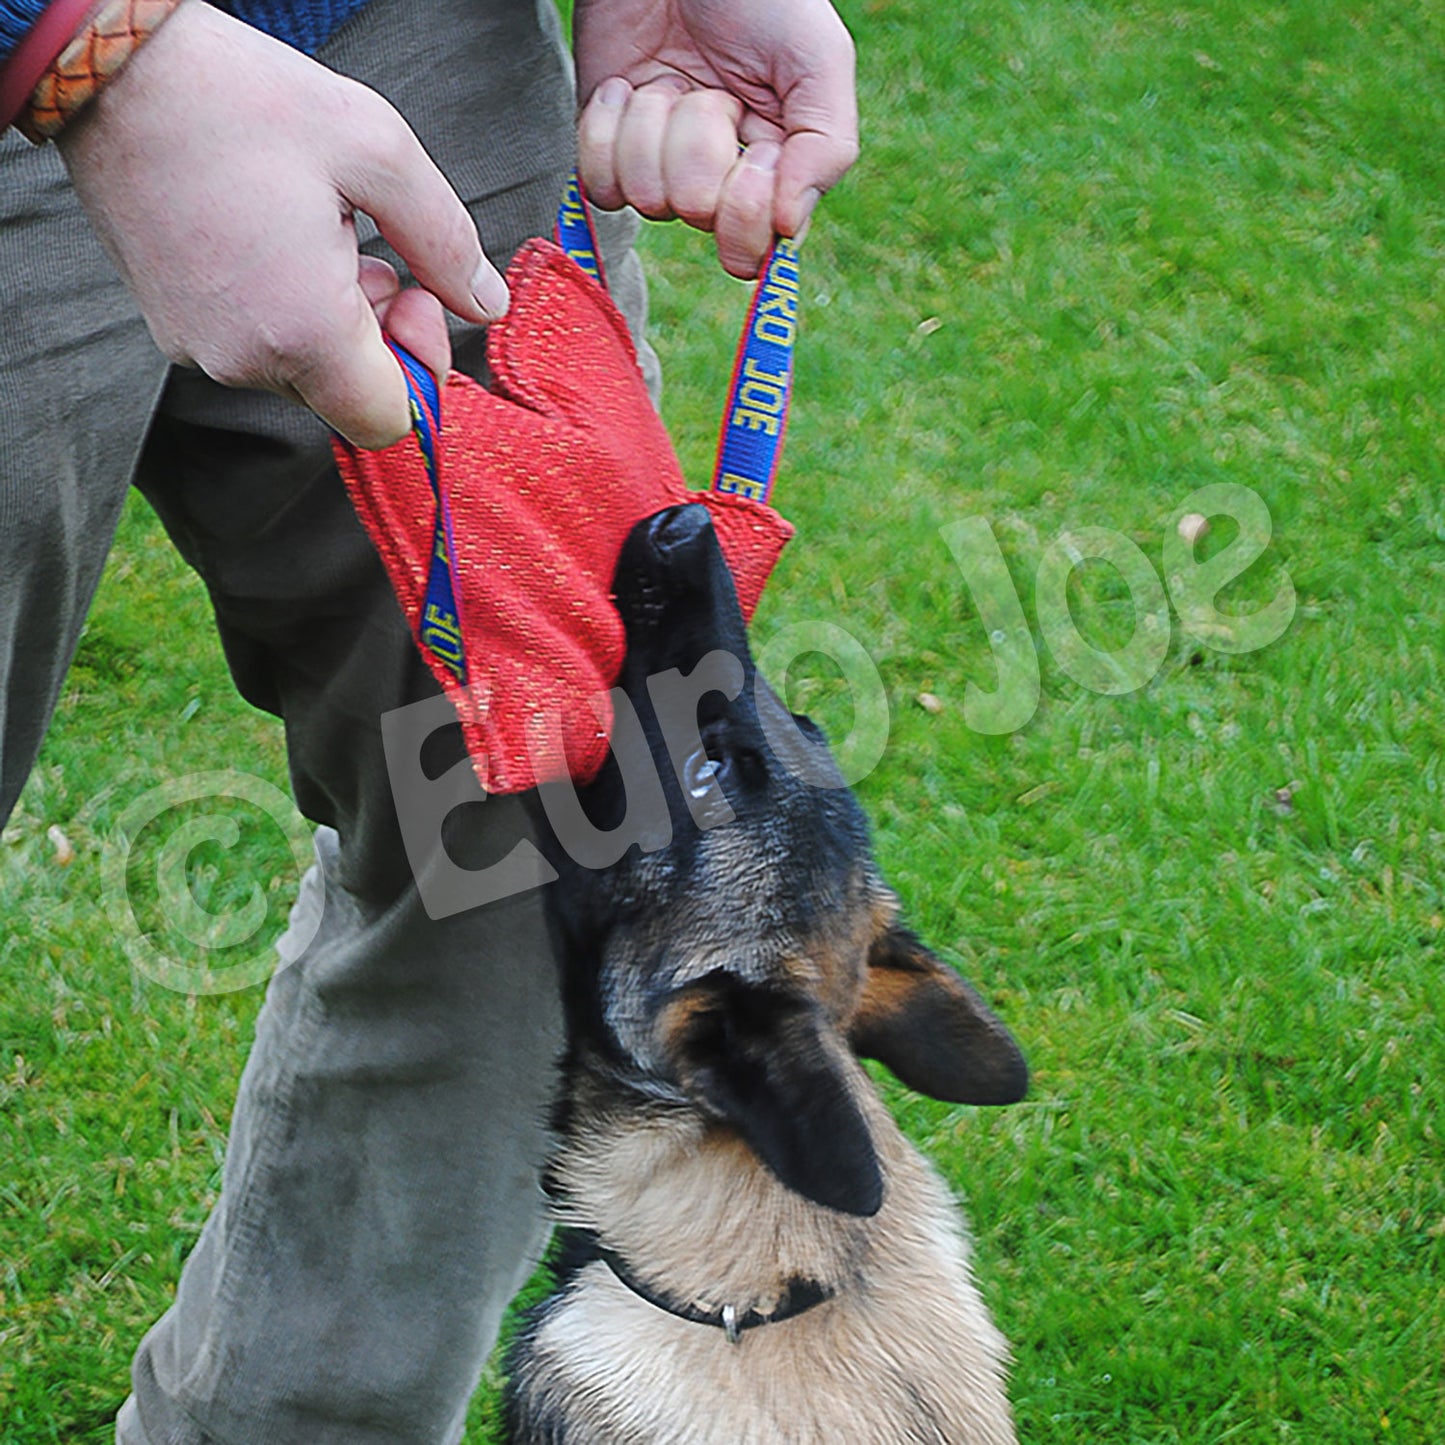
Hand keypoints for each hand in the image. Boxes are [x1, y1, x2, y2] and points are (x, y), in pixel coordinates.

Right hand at [56, 0, 509, 447]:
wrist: (114, 70)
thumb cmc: (245, 100)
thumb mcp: (378, 152)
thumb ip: (447, 242)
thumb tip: (488, 306)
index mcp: (303, 332)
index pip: (387, 424)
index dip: (421, 374)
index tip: (414, 296)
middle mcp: (244, 361)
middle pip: (349, 398)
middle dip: (382, 339)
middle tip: (375, 255)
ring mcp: (199, 350)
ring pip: (305, 372)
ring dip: (335, 319)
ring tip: (320, 234)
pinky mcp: (173, 328)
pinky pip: (256, 347)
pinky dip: (285, 310)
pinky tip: (278, 239)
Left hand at [573, 0, 857, 277]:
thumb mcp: (818, 61)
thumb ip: (825, 149)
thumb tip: (788, 232)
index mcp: (775, 175)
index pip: (754, 248)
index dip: (748, 209)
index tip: (759, 153)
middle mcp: (716, 184)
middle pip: (697, 214)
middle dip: (700, 144)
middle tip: (712, 92)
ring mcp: (659, 170)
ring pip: (646, 197)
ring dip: (654, 126)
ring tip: (668, 80)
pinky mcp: (607, 150)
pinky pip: (599, 183)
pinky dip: (608, 129)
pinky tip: (628, 88)